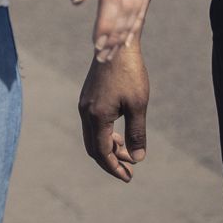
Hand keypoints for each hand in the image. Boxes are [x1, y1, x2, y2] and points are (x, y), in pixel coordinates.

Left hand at [58, 0, 149, 61]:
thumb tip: (79, 3)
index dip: (105, 25)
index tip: (96, 46)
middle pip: (129, 5)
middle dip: (117, 33)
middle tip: (103, 57)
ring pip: (140, 0)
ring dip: (127, 27)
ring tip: (113, 49)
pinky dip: (136, 12)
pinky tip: (127, 28)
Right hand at [78, 39, 149, 181]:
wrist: (115, 45)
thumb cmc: (129, 74)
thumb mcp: (138, 106)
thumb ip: (137, 134)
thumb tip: (137, 159)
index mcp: (97, 117)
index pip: (102, 152)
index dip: (115, 168)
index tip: (129, 177)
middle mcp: (85, 112)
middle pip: (93, 147)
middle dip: (110, 161)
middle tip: (129, 170)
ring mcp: (84, 104)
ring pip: (92, 136)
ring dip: (108, 148)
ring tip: (127, 153)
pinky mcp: (88, 97)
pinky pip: (92, 124)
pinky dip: (104, 135)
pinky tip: (119, 135)